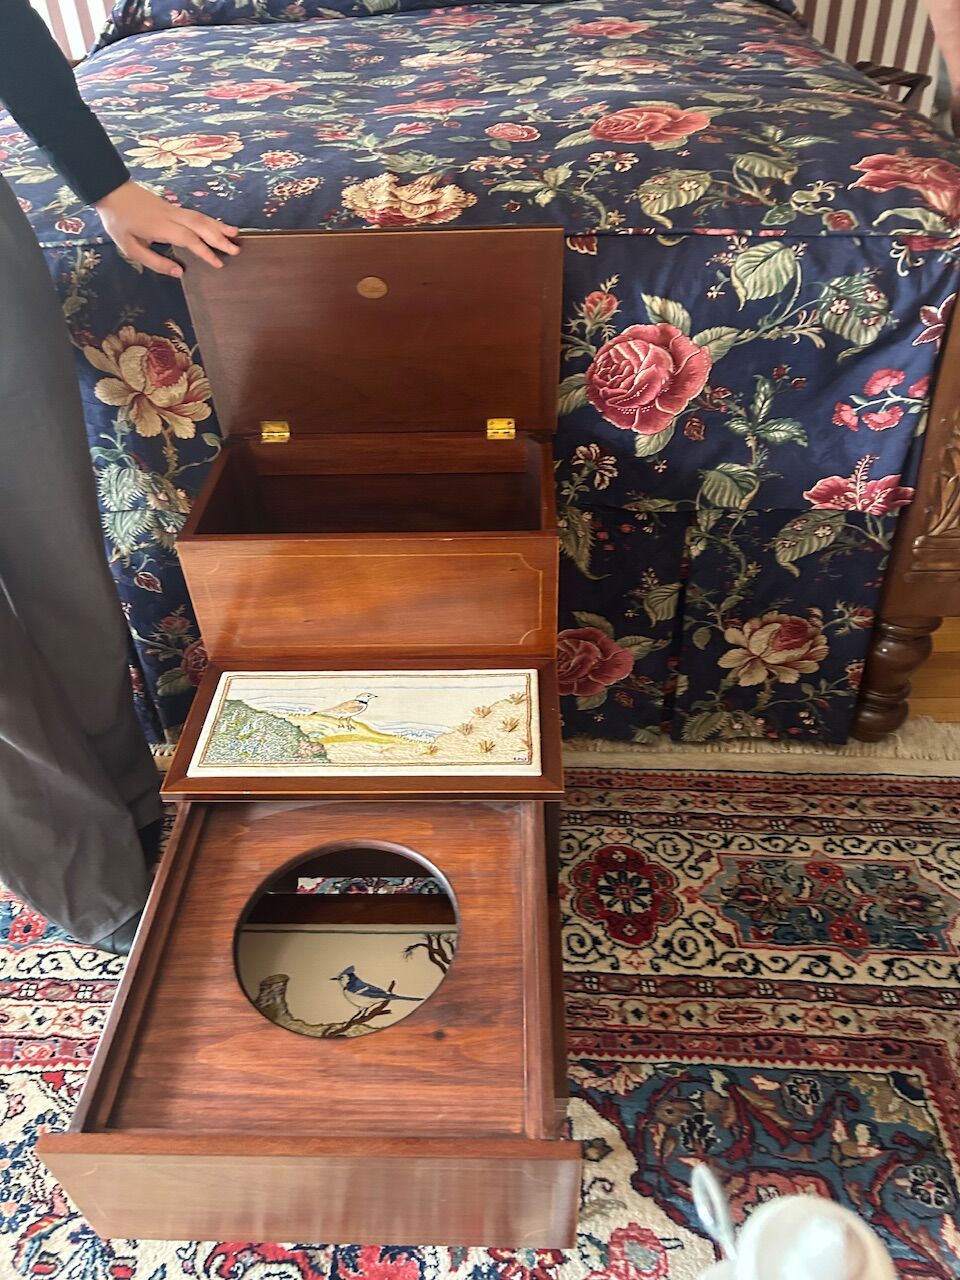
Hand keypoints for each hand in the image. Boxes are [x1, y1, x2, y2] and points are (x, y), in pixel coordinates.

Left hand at [95, 180, 239, 276]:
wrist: (111, 189)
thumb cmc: (118, 221)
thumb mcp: (130, 247)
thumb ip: (154, 261)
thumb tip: (178, 272)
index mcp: (162, 227)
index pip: (189, 239)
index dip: (205, 251)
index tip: (218, 263)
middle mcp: (172, 217)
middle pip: (200, 226)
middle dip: (220, 238)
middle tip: (236, 250)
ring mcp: (173, 209)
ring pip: (200, 217)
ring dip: (219, 226)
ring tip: (235, 234)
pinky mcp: (172, 207)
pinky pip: (195, 214)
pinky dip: (209, 220)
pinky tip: (218, 225)